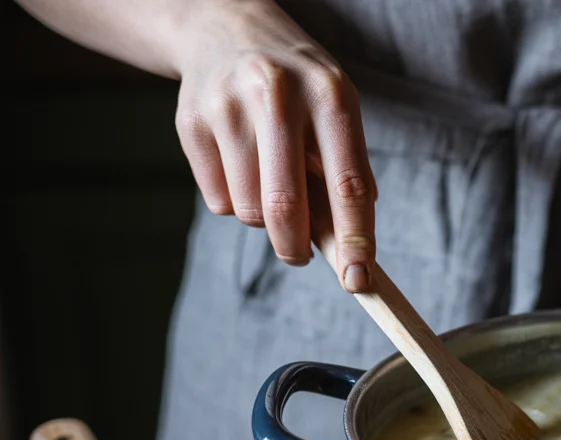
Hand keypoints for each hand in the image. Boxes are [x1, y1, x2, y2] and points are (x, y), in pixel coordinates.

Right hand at [173, 0, 375, 290]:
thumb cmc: (298, 88)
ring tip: (270, 183)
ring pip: (248, 210)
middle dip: (295, 248)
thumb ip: (346, 180)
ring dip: (264, 220)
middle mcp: (276, 94)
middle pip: (285, 206)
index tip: (360, 278)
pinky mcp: (190, 123)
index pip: (347, 183)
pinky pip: (219, 200)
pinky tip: (240, 166)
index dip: (355, 238)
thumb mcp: (335, 115)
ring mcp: (227, 107)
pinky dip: (235, 202)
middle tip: (300, 256)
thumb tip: (354, 256)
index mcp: (329, 94)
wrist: (225, 29)